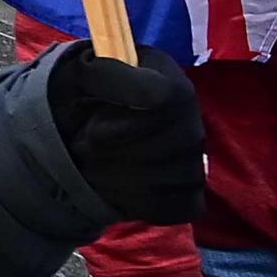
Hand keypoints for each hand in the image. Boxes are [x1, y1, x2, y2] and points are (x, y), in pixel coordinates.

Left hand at [41, 41, 205, 227]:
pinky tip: (111, 182)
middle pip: (147, 148)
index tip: (90, 112)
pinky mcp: (190, 198)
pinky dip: (123, 199)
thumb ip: (91, 69)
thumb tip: (97, 69)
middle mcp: (193, 124)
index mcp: (172, 84)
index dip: (116, 110)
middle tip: (85, 138)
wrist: (92, 135)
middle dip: (99, 147)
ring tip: (93, 159)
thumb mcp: (81, 73)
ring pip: (146, 181)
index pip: (158, 98)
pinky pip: (157, 206)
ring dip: (104, 173)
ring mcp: (195, 164)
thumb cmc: (89, 99)